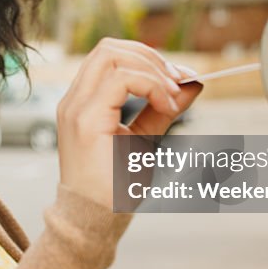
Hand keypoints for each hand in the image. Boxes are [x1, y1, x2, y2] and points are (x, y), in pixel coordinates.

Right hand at [55, 38, 203, 208]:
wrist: (96, 221)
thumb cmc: (115, 186)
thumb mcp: (145, 138)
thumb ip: (164, 108)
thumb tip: (193, 83)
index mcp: (83, 101)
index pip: (110, 55)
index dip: (147, 58)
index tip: (178, 79)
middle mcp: (74, 100)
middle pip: (108, 48)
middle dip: (150, 58)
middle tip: (177, 82)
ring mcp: (76, 108)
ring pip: (112, 55)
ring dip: (152, 70)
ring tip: (171, 98)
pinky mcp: (85, 120)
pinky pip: (121, 80)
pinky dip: (150, 85)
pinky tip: (165, 106)